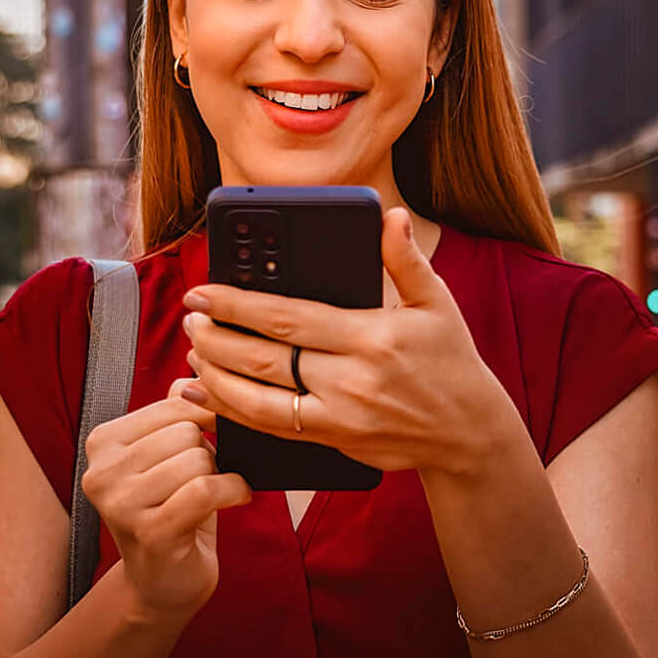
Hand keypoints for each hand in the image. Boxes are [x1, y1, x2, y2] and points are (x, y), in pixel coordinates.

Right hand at [79, 378, 251, 619]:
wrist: (165, 582)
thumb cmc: (174, 509)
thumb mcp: (172, 454)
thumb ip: (179, 408)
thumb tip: (199, 367)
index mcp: (102, 442)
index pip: (174, 405)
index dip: (205, 422)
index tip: (209, 444)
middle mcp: (100, 471)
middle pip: (187, 431)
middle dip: (210, 454)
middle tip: (204, 480)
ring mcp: (120, 504)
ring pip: (198, 459)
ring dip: (220, 476)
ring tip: (209, 495)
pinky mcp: (149, 532)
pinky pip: (206, 490)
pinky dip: (233, 490)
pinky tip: (236, 498)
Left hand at [180, 207, 514, 476]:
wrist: (466, 432)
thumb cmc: (450, 361)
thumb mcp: (436, 304)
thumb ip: (405, 260)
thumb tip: (390, 217)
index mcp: (371, 337)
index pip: (288, 318)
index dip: (238, 305)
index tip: (204, 291)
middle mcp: (350, 380)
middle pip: (264, 359)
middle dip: (217, 338)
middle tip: (191, 318)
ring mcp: (338, 416)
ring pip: (259, 400)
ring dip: (217, 377)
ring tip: (193, 352)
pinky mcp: (332, 441)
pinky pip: (271, 428)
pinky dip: (233, 412)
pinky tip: (209, 394)